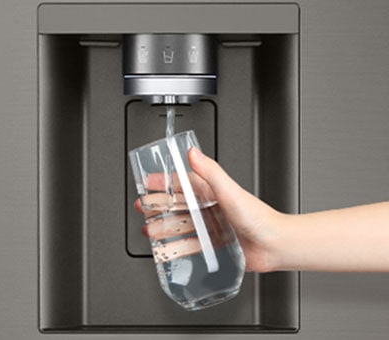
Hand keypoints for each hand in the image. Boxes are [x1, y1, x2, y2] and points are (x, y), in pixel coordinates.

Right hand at [136, 147, 283, 272]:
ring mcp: (211, 226)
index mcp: (212, 191)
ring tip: (150, 229)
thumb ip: (211, 172)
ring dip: (164, 227)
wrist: (274, 245)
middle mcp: (210, 207)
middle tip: (143, 207)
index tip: (147, 181)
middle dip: (158, 205)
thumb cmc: (259, 217)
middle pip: (177, 204)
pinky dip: (176, 247)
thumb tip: (193, 153)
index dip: (163, 181)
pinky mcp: (214, 245)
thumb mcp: (230, 191)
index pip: (182, 182)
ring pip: (181, 225)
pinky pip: (190, 245)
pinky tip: (167, 250)